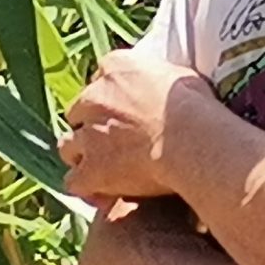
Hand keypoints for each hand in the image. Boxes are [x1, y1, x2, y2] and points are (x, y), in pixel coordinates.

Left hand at [60, 49, 216, 200]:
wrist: (192, 140)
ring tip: (103, 169)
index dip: (111, 98)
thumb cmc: (197, 108)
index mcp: (115, 68)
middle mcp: (94, 96)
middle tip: (114, 142)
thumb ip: (159, 76)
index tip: (126, 111)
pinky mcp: (90, 169)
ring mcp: (88, 134)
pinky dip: (87, 188)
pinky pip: (75, 182)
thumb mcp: (179, 76)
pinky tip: (104, 196)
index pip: (100, 79)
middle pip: (79, 111)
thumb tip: (165, 85)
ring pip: (68, 145)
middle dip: (92, 126)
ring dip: (82, 155)